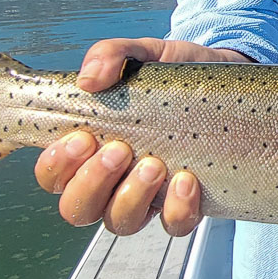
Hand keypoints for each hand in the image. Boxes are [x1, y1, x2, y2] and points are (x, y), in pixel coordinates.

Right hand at [34, 38, 245, 235]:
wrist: (225, 76)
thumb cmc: (170, 73)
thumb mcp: (140, 53)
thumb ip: (110, 55)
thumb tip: (88, 79)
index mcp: (90, 147)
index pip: (53, 175)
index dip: (57, 166)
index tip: (82, 137)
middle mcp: (110, 180)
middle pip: (77, 208)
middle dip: (92, 183)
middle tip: (120, 149)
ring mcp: (146, 197)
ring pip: (120, 222)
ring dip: (131, 197)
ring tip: (154, 164)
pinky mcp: (184, 204)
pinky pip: (173, 225)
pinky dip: (177, 209)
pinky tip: (187, 179)